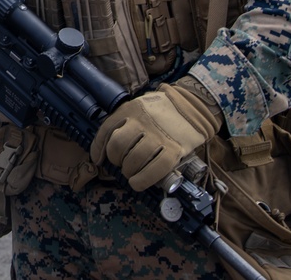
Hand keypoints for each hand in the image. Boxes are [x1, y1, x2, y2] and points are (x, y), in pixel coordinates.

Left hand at [90, 83, 222, 191]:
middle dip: (115, 160)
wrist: (192, 106)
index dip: (98, 148)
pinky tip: (137, 183)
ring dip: (128, 171)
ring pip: (134, 159)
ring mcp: (158, 136)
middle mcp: (142, 122)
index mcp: (130, 110)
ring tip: (131, 173)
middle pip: (118, 146)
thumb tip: (104, 148)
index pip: (106, 130)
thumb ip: (122, 123)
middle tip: (121, 164)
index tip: (99, 159)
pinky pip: (155, 169)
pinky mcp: (174, 149)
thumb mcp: (137, 108)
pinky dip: (143, 180)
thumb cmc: (160, 111)